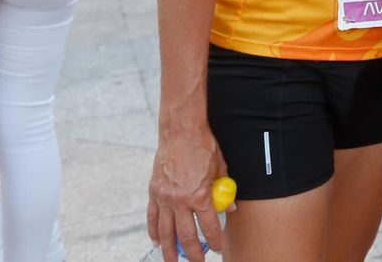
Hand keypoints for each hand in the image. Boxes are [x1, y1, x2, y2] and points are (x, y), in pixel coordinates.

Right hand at [147, 122, 227, 261]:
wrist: (180, 131)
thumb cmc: (203, 147)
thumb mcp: (221, 168)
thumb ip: (224, 190)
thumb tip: (229, 208)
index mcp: (199, 195)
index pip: (209, 226)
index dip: (215, 241)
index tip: (218, 249)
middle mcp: (180, 201)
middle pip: (186, 236)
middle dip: (193, 253)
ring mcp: (164, 198)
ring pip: (166, 232)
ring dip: (169, 250)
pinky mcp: (154, 193)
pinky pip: (152, 218)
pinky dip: (154, 232)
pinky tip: (157, 242)